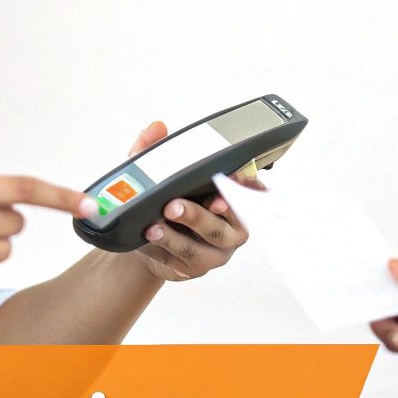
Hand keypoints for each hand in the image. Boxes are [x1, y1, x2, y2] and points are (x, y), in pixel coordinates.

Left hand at [123, 121, 251, 281]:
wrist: (148, 238)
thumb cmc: (167, 200)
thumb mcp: (161, 172)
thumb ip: (158, 149)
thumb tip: (156, 128)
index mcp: (235, 200)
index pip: (251, 194)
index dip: (244, 188)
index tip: (229, 179)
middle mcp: (232, 229)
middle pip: (222, 225)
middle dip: (198, 215)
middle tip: (174, 205)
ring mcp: (215, 252)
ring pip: (199, 248)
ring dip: (174, 237)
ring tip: (154, 227)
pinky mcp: (194, 269)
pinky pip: (178, 262)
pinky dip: (161, 250)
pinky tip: (146, 241)